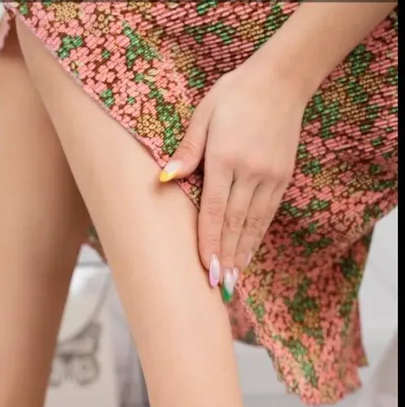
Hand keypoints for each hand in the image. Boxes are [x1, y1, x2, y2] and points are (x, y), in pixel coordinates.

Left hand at [159, 62, 307, 296]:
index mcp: (226, 158)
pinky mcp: (282, 177)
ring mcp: (270, 176)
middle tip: (217, 285)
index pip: (215, 210)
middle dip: (225, 257)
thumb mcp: (204, 113)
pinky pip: (267, 214)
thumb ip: (188, 150)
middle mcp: (250, 172)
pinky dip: (256, 237)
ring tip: (231, 279)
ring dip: (241, 254)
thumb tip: (165, 178)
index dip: (209, 242)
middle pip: (235, 224)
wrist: (282, 79)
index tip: (204, 268)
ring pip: (253, 223)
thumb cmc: (234, 94)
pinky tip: (247, 254)